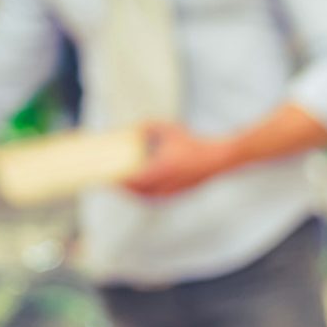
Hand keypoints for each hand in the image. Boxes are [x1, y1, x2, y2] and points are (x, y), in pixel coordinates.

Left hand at [121, 122, 237, 197]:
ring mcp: (172, 191)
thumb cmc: (193, 143)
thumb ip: (148, 127)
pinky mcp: (178, 194)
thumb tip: (133, 129)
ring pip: (147, 198)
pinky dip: (146, 195)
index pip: (133, 181)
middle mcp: (165, 184)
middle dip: (124, 189)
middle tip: (114, 182)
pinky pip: (157, 198)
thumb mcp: (169, 130)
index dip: (119, 182)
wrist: (218, 159)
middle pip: (137, 192)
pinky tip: (143, 188)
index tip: (108, 178)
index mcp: (161, 170)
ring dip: (135, 193)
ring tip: (126, 186)